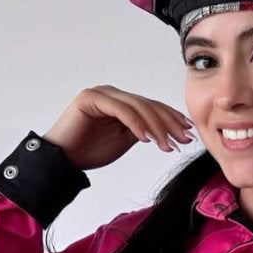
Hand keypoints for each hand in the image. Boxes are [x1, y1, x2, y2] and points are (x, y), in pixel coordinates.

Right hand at [42, 84, 194, 169]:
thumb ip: (143, 131)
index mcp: (122, 102)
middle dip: (169, 123)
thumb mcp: (125, 141)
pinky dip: (136, 125)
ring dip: (156, 127)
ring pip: (138, 107)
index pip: (152, 107)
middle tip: (184, 139)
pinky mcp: (91, 98)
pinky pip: (121, 110)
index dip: (172, 118)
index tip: (189, 132)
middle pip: (148, 105)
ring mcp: (102, 93)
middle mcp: (113, 94)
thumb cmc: (90, 151)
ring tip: (167, 145)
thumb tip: (169, 132)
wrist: (63, 159)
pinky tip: (146, 139)